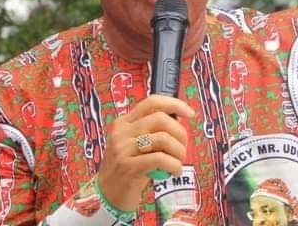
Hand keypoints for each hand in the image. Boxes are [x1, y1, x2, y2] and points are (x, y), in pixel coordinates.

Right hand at [97, 95, 194, 211]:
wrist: (107, 195)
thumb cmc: (128, 168)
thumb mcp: (136, 145)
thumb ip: (152, 132)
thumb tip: (179, 122)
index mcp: (124, 122)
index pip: (152, 102)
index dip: (174, 104)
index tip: (190, 113)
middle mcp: (122, 132)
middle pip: (160, 119)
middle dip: (180, 133)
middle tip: (183, 147)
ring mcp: (123, 149)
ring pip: (163, 138)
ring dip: (179, 151)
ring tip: (179, 162)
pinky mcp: (128, 166)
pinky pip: (160, 158)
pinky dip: (174, 164)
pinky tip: (175, 172)